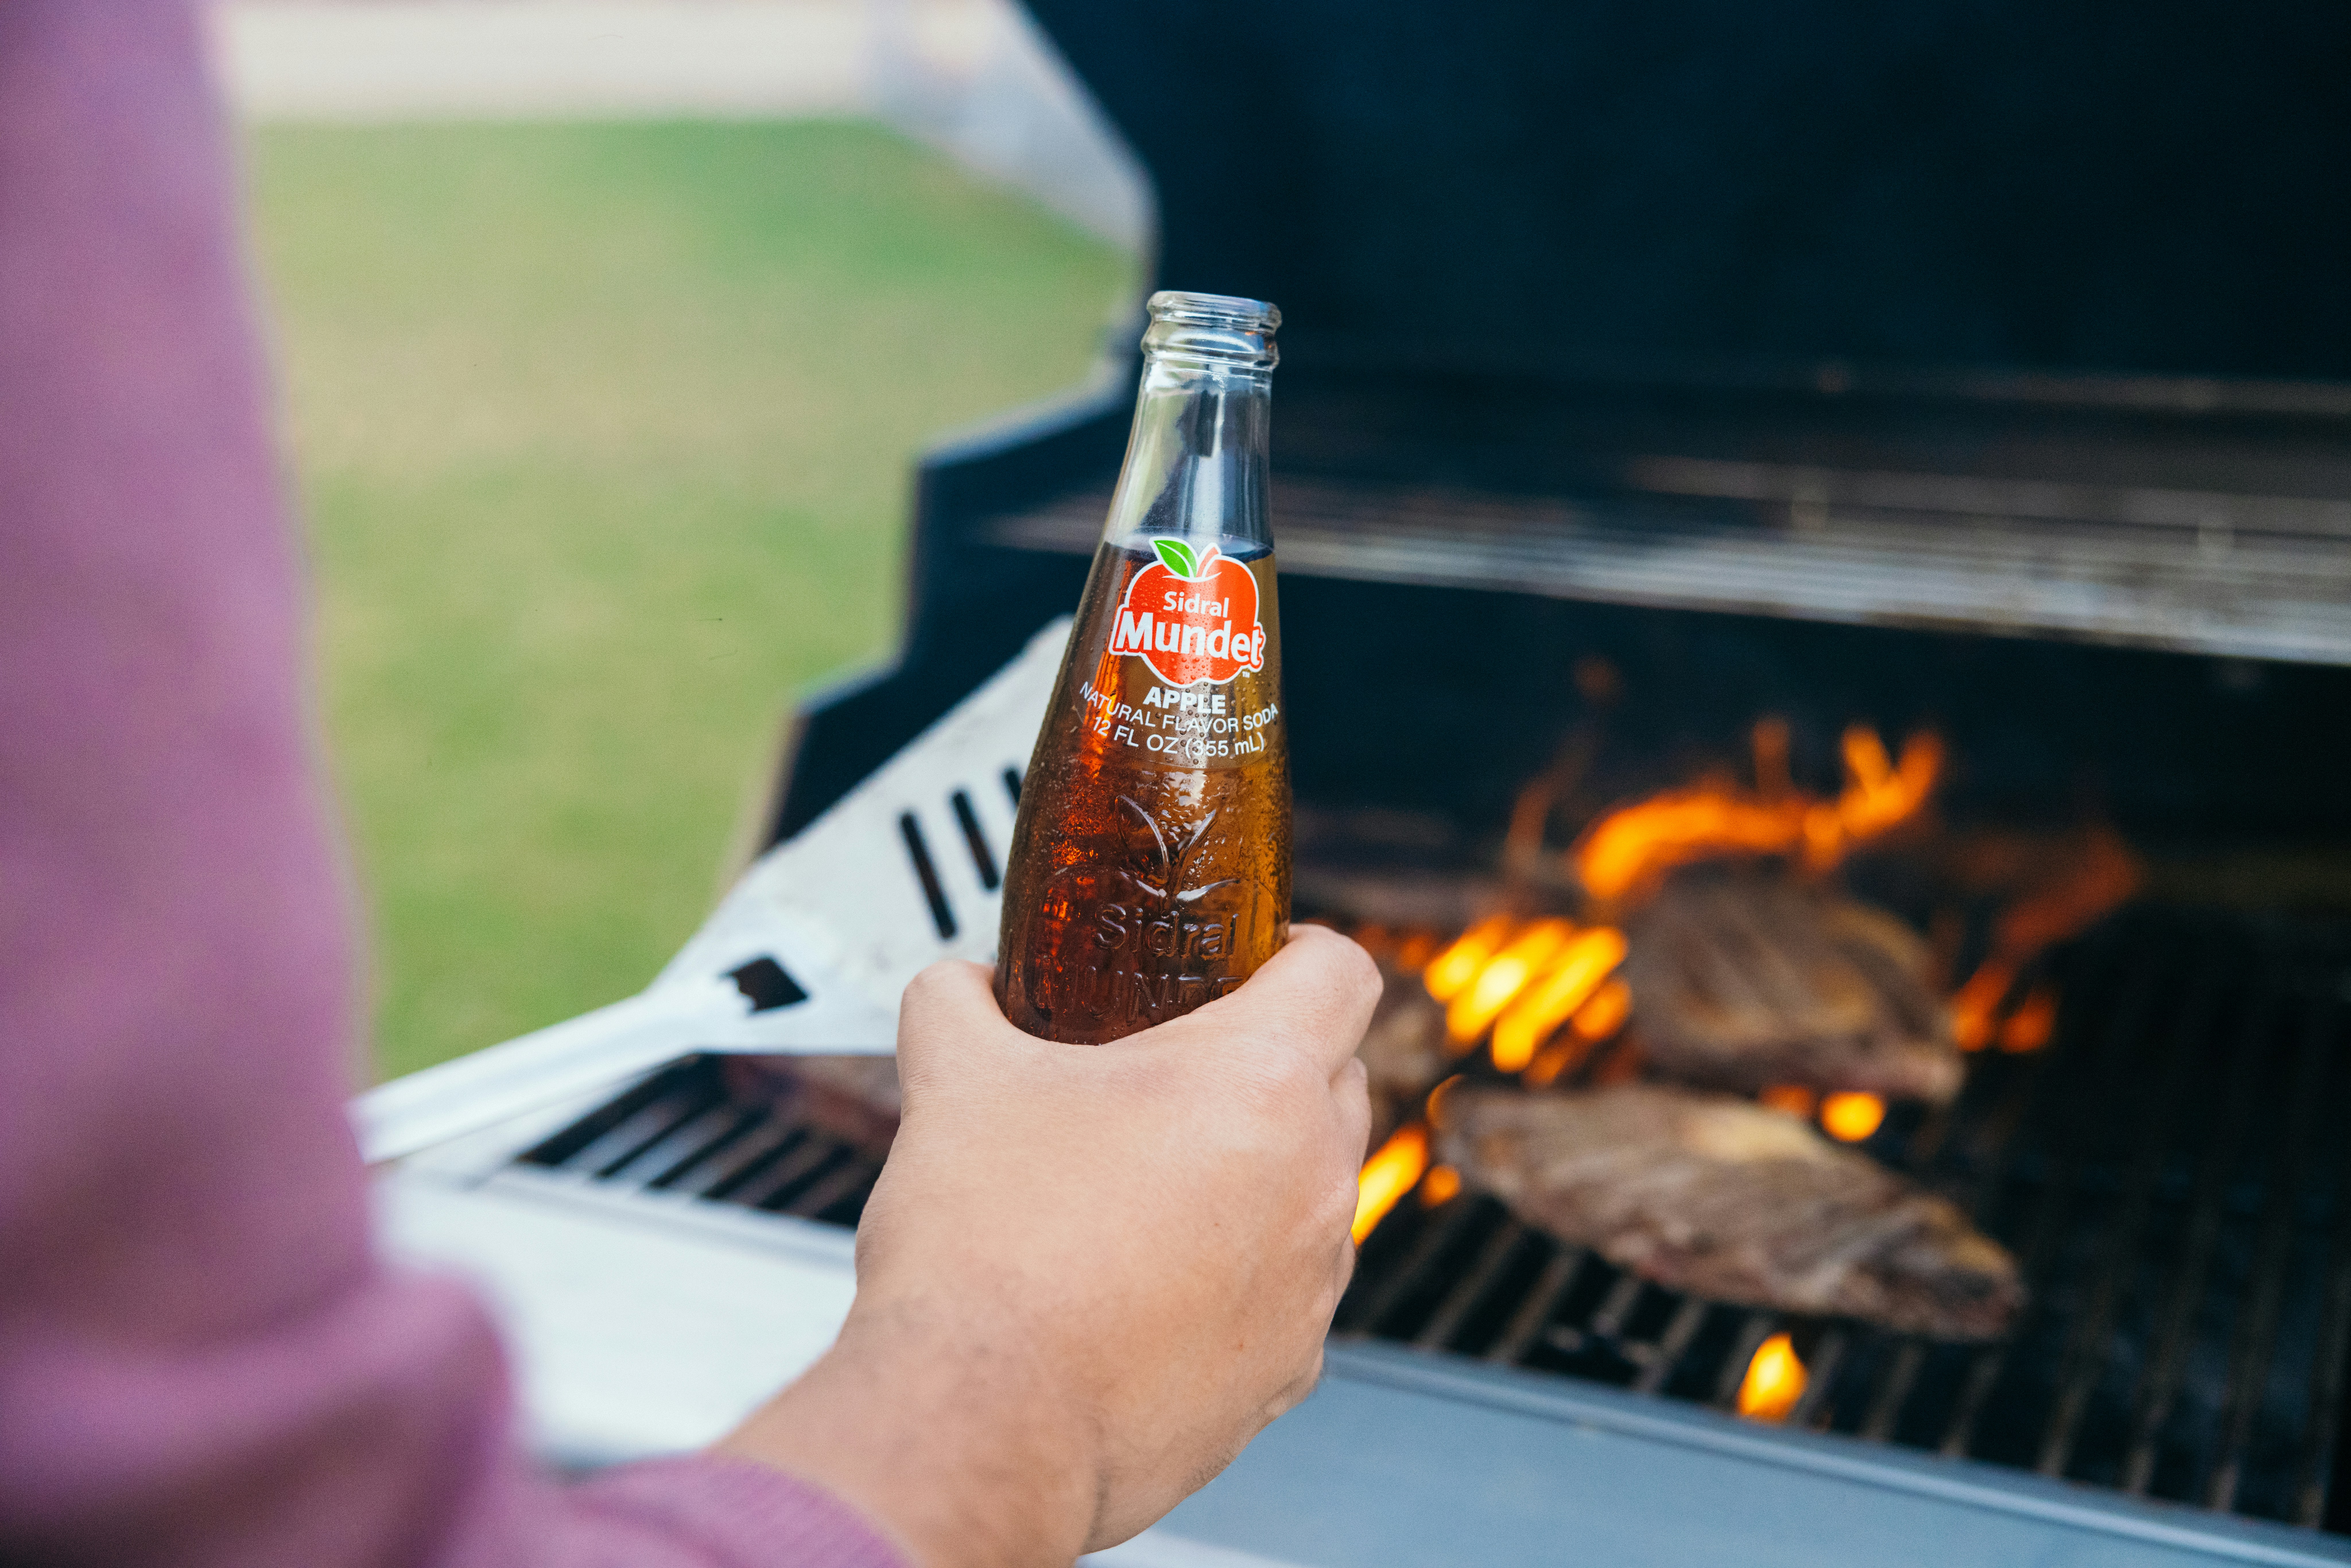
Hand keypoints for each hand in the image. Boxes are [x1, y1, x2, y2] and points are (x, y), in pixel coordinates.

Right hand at [718, 925, 1378, 1565]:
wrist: (979, 1425)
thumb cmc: (985, 1253)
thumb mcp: (952, 1080)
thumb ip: (958, 1002)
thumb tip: (962, 988)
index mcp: (1258, 1085)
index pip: (1341, 971)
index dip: (1297, 950)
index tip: (1253, 963)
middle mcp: (1311, 1183)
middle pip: (1337, 1081)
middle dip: (1271, 1064)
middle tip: (1176, 1074)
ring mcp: (1309, 1289)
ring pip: (1313, 1193)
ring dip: (1252, 1175)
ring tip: (1147, 1189)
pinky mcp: (1284, 1374)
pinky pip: (1285, 1296)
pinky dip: (1233, 1276)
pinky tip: (1142, 1286)